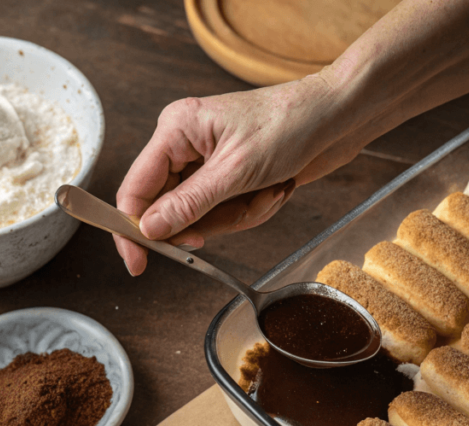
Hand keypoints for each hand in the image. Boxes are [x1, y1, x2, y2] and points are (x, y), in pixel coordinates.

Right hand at [114, 75, 364, 274]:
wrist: (336, 118)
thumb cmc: (289, 126)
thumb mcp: (236, 171)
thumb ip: (189, 204)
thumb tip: (149, 230)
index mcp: (175, 130)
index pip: (135, 190)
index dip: (132, 230)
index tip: (139, 265)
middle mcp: (184, 145)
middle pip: (172, 210)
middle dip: (215, 219)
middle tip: (246, 205)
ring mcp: (207, 163)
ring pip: (204, 218)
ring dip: (241, 214)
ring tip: (271, 190)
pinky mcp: (228, 178)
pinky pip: (226, 215)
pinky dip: (253, 210)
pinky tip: (277, 189)